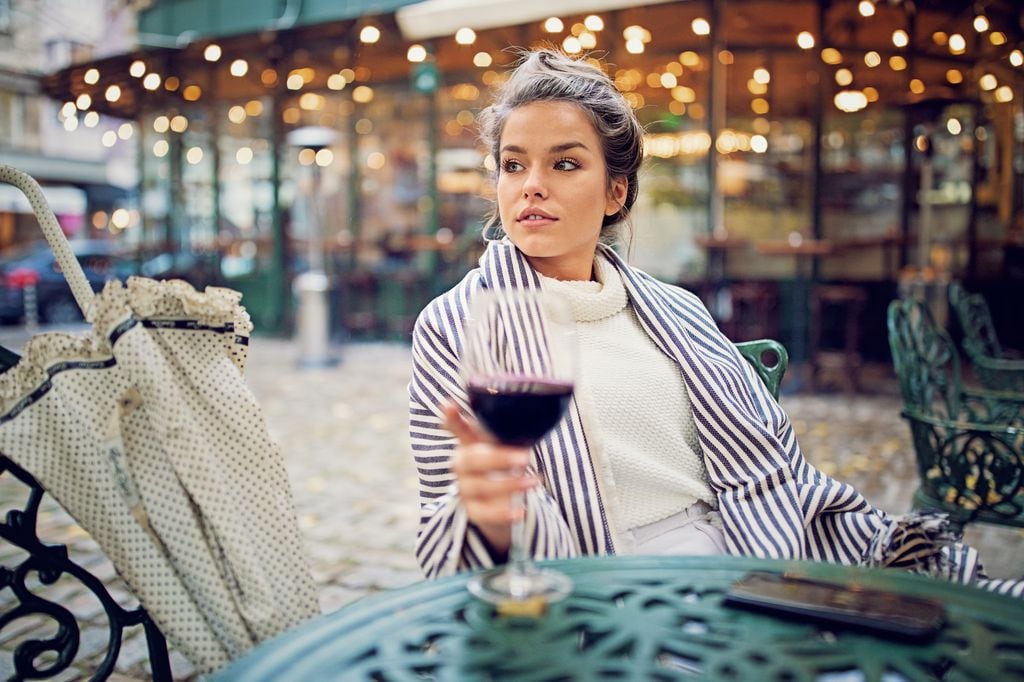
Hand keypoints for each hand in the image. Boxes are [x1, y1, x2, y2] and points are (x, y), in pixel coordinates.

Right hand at [443, 402, 538, 554]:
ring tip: (535, 482)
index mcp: (470, 443)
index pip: (458, 428)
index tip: (449, 405)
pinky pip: (484, 513)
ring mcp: (465, 488)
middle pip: (470, 459)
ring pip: (479, 486)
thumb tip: (534, 410)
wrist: (502, 502)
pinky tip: (520, 511)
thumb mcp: (508, 445)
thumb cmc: (505, 464)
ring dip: (509, 484)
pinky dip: (503, 513)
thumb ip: (512, 430)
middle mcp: (463, 464)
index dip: (452, 418)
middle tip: (525, 458)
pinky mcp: (473, 510)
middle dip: (497, 458)